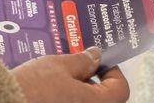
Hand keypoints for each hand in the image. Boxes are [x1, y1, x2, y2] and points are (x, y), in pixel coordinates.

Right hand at [11, 49, 129, 101]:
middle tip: (75, 67)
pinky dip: (64, 99)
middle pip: (103, 99)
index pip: (120, 89)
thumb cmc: (33, 88)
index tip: (98, 62)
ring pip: (84, 102)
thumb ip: (82, 61)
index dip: (112, 72)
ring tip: (58, 78)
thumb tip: (95, 56)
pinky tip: (49, 90)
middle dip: (92, 81)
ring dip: (77, 91)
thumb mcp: (59, 65)